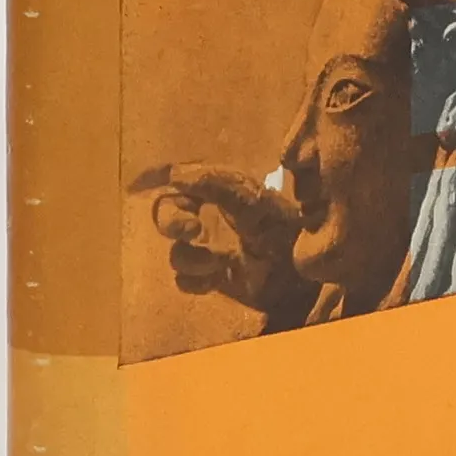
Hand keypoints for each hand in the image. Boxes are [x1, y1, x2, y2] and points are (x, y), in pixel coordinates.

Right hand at [131, 162, 317, 326]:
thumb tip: (176, 174)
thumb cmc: (284, 231)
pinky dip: (194, 281)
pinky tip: (214, 280)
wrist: (305, 277)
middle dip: (171, 221)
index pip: (183, 180)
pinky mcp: (213, 279)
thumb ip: (218, 185)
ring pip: (176, 252)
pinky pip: (185, 280)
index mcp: (222, 193)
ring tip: (216, 262)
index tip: (150, 185)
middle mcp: (211, 219)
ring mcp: (210, 250)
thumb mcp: (255, 203)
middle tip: (190, 229)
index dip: (163, 179)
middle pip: (168, 215)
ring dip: (189, 257)